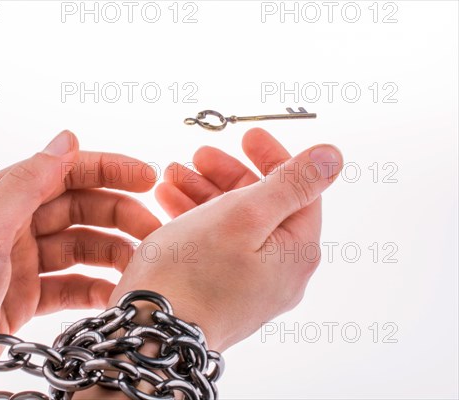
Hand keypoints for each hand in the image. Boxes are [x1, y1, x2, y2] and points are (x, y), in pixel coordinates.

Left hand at [0, 131, 160, 398]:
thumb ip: (27, 182)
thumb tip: (67, 139)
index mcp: (2, 200)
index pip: (65, 172)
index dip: (110, 170)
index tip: (150, 178)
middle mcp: (14, 227)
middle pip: (80, 210)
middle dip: (121, 215)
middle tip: (155, 230)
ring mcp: (21, 263)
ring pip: (80, 249)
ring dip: (113, 253)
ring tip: (142, 265)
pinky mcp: (25, 298)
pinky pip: (70, 287)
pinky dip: (94, 288)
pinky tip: (113, 294)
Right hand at [109, 128, 342, 351]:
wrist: (152, 336)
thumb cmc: (194, 276)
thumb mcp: (246, 215)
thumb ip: (292, 183)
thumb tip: (333, 157)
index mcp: (295, 252)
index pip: (298, 191)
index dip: (272, 158)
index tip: (246, 136)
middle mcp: (279, 273)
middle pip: (261, 207)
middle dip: (227, 175)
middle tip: (197, 156)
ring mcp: (249, 286)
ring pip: (232, 226)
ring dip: (204, 195)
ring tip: (170, 178)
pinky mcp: (220, 294)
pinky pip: (214, 247)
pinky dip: (194, 221)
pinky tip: (168, 206)